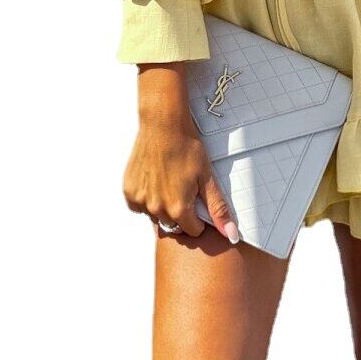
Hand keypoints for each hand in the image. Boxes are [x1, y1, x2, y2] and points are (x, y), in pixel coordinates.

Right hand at [123, 109, 239, 243]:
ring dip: (162, 207)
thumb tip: (231, 234)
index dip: (198, 218)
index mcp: (178, 208)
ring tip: (169, 182)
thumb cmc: (187, 147)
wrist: (163, 125)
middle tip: (183, 188)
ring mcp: (141, 200)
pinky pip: (139, 206)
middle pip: (173, 225)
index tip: (197, 201)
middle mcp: (157, 209)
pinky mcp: (129, 191)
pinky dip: (147, 199)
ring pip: (155, 217)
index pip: (193, 230)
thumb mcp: (207, 178)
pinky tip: (155, 181)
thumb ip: (218, 209)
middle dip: (180, 213)